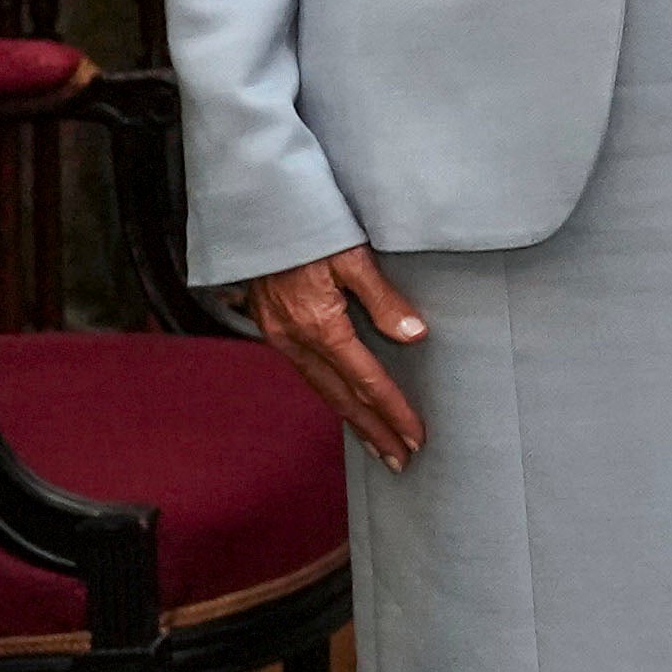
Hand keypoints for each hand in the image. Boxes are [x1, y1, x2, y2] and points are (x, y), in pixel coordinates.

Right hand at [241, 244, 428, 470]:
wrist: (255, 210)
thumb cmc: (308, 226)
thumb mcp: (352, 256)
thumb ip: (383, 298)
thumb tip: (414, 336)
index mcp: (319, 326)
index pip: (366, 381)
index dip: (393, 411)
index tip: (415, 436)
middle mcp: (295, 340)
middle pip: (342, 398)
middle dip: (373, 431)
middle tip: (401, 460)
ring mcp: (280, 336)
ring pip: (322, 389)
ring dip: (353, 419)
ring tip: (378, 444)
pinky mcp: (274, 328)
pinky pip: (308, 372)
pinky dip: (331, 394)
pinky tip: (345, 403)